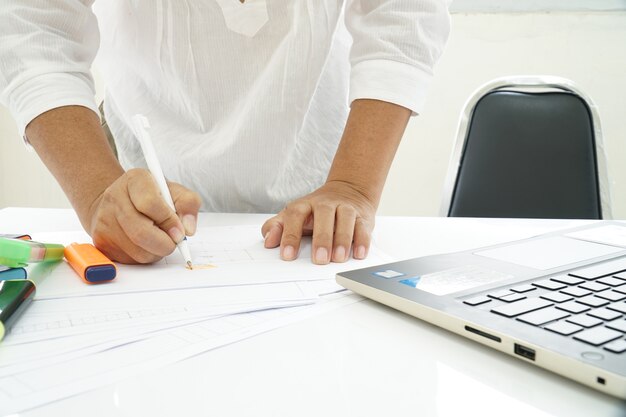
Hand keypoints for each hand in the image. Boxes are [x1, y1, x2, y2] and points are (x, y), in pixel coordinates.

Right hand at [85, 169, 201, 263]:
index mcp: (135, 180)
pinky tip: (146, 244)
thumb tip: (188, 228)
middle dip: (165, 243)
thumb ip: (188, 204)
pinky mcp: (101, 242)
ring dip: (156, 251)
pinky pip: (130, 259)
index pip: (150, 203)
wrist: (120, 203)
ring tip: (159, 239)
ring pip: (137, 251)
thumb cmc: (153, 197)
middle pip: (141, 232)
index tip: (180, 230)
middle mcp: (114, 197)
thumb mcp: (175, 192)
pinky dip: (145, 256)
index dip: (169, 221)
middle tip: (174, 241)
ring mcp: (104, 220)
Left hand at [262, 181, 375, 263]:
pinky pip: (363, 226)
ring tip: (338, 258)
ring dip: (343, 239)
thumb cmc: (316, 210)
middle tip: (319, 259)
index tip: (288, 255)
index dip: (290, 235)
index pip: (295, 215)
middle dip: (321, 238)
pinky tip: (358, 253)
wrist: (349, 190)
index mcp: (305, 205)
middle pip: (323, 215)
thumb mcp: (294, 215)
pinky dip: (362, 240)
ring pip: (345, 219)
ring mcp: (345, 208)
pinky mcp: (362, 216)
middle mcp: (325, 204)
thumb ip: (276, 226)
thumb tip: (267, 241)